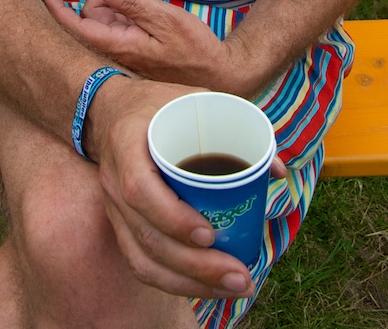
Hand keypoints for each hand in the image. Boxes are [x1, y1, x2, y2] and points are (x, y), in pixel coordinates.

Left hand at [44, 0, 232, 88]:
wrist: (218, 75)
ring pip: (108, 21)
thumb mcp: (165, 19)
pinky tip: (146, 1)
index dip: (59, 10)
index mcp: (120, 45)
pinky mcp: (137, 54)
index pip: (78, 27)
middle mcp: (118, 52)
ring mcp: (127, 54)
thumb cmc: (195, 50)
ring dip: (119, 0)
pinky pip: (121, 28)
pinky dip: (128, 11)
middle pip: (93, 18)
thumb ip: (132, 3)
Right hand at [89, 73, 257, 299]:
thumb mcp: (193, 99)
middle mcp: (114, 181)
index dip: (172, 217)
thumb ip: (235, 124)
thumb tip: (277, 170)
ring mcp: (113, 208)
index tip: (209, 234)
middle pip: (148, 236)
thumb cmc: (158, 105)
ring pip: (143, 259)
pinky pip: (140, 263)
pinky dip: (173, 282)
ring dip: (189, 282)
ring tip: (233, 288)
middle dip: (195, 266)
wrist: (109, 111)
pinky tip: (207, 288)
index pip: (140, 190)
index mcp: (127, 144)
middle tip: (240, 275)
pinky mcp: (121, 225)